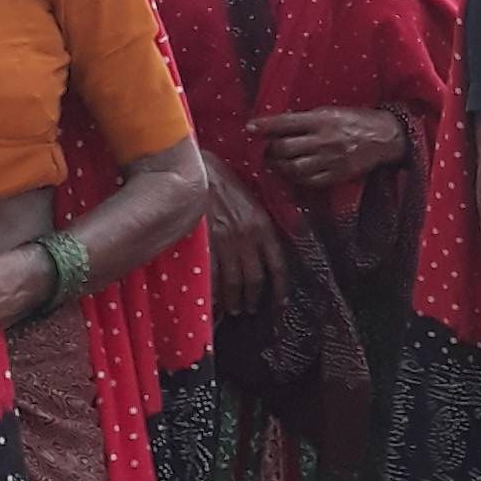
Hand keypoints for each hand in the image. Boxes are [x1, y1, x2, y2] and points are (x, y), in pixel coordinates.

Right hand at [204, 160, 280, 320]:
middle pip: (255, 279)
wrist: (199, 172)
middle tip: (251, 308)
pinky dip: (215, 293)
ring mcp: (226, 243)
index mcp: (263, 227)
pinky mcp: (206, 245)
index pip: (278, 266)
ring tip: (234, 309)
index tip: (281, 303)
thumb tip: (275, 247)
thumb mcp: (254, 202)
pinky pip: (213, 277)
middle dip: (254, 299)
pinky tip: (215, 302)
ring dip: (235, 300)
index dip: (280, 289)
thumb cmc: (226, 184)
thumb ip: (264, 226)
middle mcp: (248, 238)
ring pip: (234, 282)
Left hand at [257, 105, 406, 194]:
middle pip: (285, 148)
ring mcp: (330, 160)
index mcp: (322, 119)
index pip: (285, 123)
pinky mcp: (336, 175)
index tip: (250, 128)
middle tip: (267, 149)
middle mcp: (324, 140)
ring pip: (293, 167)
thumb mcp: (331, 111)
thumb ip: (307, 119)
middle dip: (270, 150)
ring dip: (279, 166)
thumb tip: (280, 126)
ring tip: (276, 162)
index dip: (265, 126)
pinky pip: (308, 181)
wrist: (385, 137)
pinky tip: (292, 172)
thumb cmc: (356, 119)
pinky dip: (295, 178)